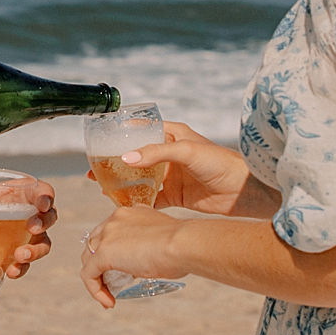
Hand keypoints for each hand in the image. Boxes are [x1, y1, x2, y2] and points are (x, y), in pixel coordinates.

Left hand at [0, 185, 58, 279]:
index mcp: (24, 193)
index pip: (43, 192)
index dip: (46, 197)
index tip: (41, 204)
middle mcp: (32, 214)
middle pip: (49, 217)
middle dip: (44, 223)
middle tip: (31, 228)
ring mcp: (30, 236)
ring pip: (43, 244)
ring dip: (35, 252)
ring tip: (19, 256)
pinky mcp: (22, 252)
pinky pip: (27, 262)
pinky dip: (21, 269)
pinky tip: (10, 272)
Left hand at [78, 205, 186, 307]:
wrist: (185, 244)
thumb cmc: (184, 245)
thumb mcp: (163, 240)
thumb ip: (149, 246)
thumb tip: (147, 262)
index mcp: (130, 212)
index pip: (111, 232)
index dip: (113, 253)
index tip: (124, 271)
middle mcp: (115, 219)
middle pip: (95, 244)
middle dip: (100, 266)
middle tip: (113, 285)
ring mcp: (107, 235)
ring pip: (89, 259)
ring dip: (97, 280)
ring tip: (110, 296)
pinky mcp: (103, 253)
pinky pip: (88, 274)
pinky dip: (95, 290)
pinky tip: (108, 302)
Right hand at [102, 124, 271, 216]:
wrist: (241, 191)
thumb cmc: (220, 162)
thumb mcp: (187, 151)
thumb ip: (156, 153)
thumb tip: (126, 159)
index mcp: (172, 135)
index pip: (141, 130)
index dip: (121, 134)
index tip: (100, 140)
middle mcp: (168, 154)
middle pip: (135, 156)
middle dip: (114, 162)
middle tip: (94, 169)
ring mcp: (170, 175)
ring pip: (138, 178)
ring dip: (121, 183)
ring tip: (100, 187)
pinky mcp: (174, 195)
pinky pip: (149, 198)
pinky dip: (135, 201)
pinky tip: (120, 204)